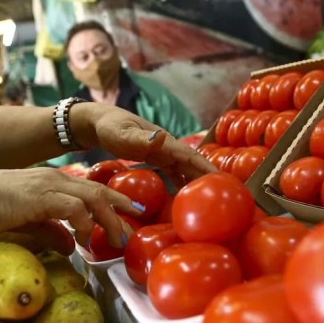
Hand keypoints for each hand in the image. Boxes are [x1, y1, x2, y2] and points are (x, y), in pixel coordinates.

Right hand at [0, 168, 140, 247]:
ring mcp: (47, 186)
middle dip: (120, 208)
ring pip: (91, 197)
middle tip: (135, 226)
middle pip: (98, 191)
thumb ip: (50, 231)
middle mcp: (55, 179)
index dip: (114, 200)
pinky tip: (87, 237)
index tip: (130, 214)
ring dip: (108, 219)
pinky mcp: (38, 197)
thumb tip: (71, 247)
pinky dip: (84, 221)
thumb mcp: (27, 221)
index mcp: (53, 182)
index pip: (91, 189)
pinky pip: (71, 206)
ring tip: (117, 238)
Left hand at [74, 103, 216, 184]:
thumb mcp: (122, 133)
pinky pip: (173, 173)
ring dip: (197, 181)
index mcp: (164, 141)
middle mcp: (168, 147)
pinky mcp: (156, 159)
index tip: (222, 181)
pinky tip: (185, 197)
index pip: (191, 156)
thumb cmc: (110, 127)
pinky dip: (182, 183)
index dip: (207, 168)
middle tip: (224, 195)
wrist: (98, 123)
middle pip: (193, 163)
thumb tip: (161, 137)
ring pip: (185, 169)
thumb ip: (139, 138)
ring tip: (210, 199)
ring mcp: (163, 153)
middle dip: (209, 177)